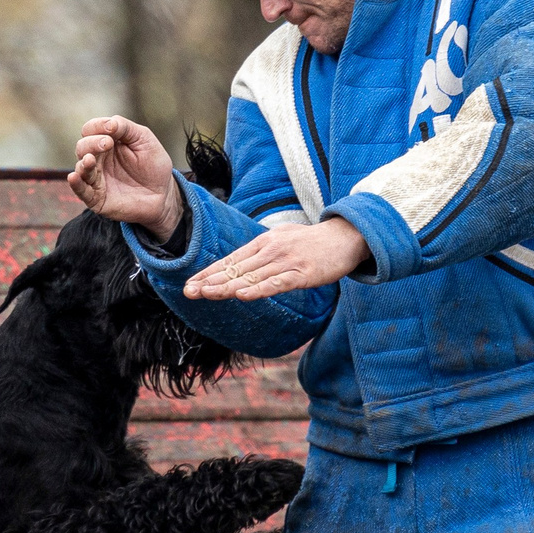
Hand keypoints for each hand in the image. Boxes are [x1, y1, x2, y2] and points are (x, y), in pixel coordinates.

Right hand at [68, 117, 182, 237]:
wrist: (163, 195)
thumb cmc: (154, 166)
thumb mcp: (144, 139)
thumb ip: (126, 128)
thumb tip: (109, 123)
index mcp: (107, 142)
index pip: (91, 130)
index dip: (97, 126)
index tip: (111, 128)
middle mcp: (98, 159)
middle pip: (83, 147)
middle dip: (92, 143)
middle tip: (108, 143)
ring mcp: (96, 178)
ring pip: (81, 167)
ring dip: (84, 162)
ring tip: (90, 159)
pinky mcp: (96, 198)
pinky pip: (81, 191)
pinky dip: (76, 184)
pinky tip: (74, 177)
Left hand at [183, 219, 369, 300]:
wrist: (344, 237)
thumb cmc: (310, 242)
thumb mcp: (281, 240)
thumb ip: (260, 252)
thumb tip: (239, 265)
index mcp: (263, 243)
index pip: (230, 260)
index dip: (209, 272)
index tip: (190, 283)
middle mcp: (270, 250)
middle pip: (236, 269)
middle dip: (210, 280)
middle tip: (189, 291)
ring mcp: (285, 262)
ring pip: (251, 277)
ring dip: (227, 287)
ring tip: (207, 294)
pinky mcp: (301, 274)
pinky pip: (276, 283)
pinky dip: (259, 289)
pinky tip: (243, 295)